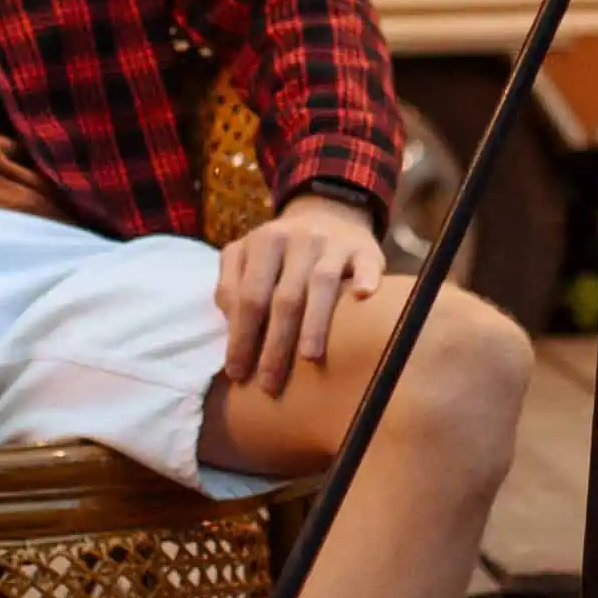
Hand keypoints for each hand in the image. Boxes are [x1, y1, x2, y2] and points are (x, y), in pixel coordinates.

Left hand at [215, 193, 385, 395]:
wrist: (330, 214)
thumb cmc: (283, 252)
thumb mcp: (249, 258)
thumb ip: (232, 287)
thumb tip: (231, 330)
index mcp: (262, 242)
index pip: (248, 296)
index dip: (240, 336)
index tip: (237, 373)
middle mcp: (297, 239)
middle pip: (283, 297)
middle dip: (274, 344)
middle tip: (269, 383)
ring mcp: (332, 243)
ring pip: (321, 283)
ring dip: (314, 322)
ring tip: (308, 357)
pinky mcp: (365, 249)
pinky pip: (366, 265)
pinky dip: (365, 280)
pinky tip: (363, 298)